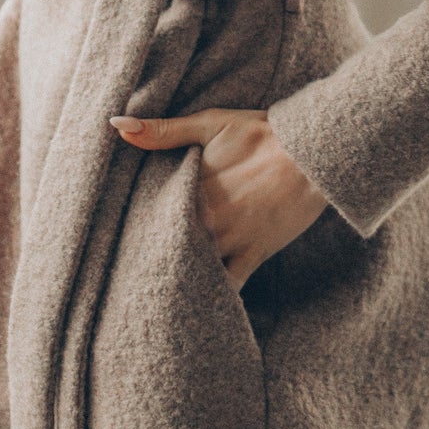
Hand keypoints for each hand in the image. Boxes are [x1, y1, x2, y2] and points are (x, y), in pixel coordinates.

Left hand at [110, 108, 327, 291]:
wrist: (314, 151)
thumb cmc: (261, 133)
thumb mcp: (211, 123)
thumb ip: (163, 130)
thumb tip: (116, 126)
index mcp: (193, 187)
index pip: (150, 213)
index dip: (131, 223)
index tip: (115, 230)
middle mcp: (209, 220)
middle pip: (167, 244)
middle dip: (148, 252)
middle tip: (123, 266)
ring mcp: (232, 241)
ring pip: (192, 269)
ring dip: (175, 274)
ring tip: (151, 289)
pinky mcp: (255, 255)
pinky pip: (229, 286)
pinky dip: (211, 296)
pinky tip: (193, 305)